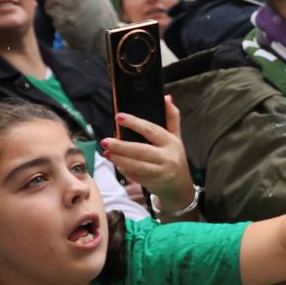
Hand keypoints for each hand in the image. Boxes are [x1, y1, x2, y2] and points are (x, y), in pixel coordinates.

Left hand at [100, 96, 194, 214]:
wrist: (180, 187)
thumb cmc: (174, 157)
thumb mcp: (176, 137)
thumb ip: (172, 117)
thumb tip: (166, 97)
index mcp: (172, 142)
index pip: (152, 130)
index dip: (135, 123)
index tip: (119, 117)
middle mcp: (167, 157)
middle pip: (141, 150)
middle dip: (121, 146)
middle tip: (105, 141)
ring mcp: (160, 172)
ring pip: (136, 165)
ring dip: (119, 159)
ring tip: (106, 152)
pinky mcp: (152, 183)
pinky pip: (134, 176)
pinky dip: (124, 170)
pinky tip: (116, 163)